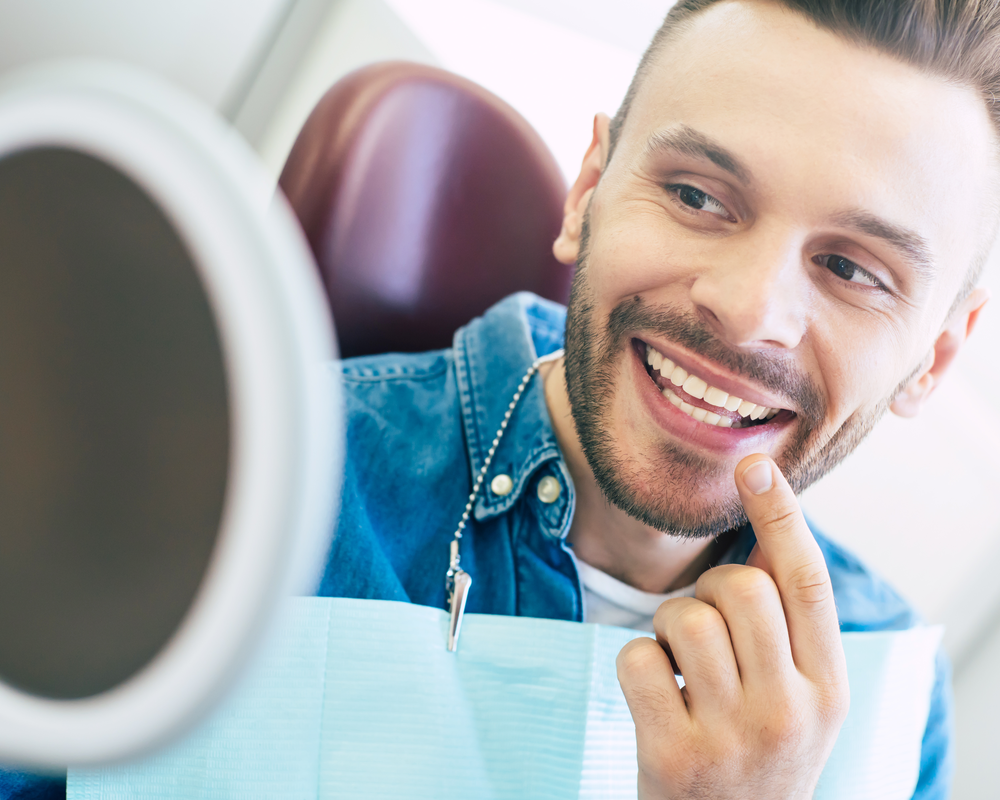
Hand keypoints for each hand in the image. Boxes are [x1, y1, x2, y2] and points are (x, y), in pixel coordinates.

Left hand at [616, 455, 848, 799]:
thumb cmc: (759, 751)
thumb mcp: (800, 698)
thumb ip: (789, 628)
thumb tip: (763, 523)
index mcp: (829, 689)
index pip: (808, 585)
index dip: (782, 516)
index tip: (754, 464)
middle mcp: (790, 712)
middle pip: (741, 589)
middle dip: (710, 587)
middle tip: (705, 623)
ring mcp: (731, 737)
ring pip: (684, 616)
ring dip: (668, 626)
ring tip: (682, 665)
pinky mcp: (673, 754)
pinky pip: (637, 657)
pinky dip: (636, 661)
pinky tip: (656, 694)